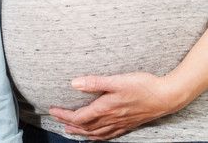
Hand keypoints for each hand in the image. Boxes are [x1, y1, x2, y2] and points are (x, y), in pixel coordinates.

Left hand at [49, 72, 183, 139]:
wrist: (166, 96)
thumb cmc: (143, 86)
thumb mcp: (117, 80)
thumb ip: (94, 82)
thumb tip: (74, 83)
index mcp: (106, 108)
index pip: (79, 116)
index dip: (64, 115)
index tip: (52, 111)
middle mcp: (112, 119)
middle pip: (86, 126)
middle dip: (69, 124)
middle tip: (56, 120)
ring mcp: (121, 123)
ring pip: (97, 133)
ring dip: (82, 132)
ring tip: (70, 131)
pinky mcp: (129, 124)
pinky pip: (110, 135)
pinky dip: (99, 137)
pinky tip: (96, 136)